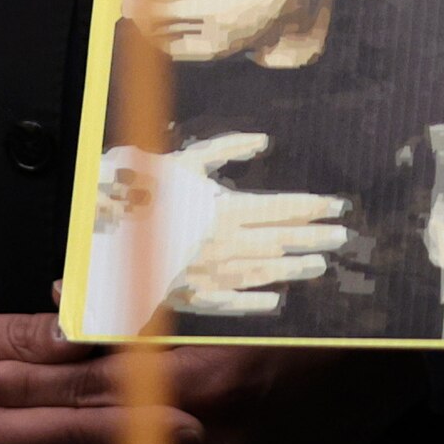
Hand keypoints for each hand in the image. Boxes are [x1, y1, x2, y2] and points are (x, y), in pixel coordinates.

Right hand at [89, 131, 352, 321]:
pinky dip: (254, 302)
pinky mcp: (191, 296)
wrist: (101, 235)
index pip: (280, 209)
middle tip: (342, 236)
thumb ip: (225, 150)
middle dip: (313, 237)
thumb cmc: (141, 192)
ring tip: (319, 265)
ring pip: (261, 272)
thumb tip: (261, 141)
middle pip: (278, 240)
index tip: (337, 206)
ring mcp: (209, 273)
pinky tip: (275, 301)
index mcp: (223, 210)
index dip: (311, 207)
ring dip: (293, 268)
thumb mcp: (183, 161)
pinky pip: (230, 302)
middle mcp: (223, 244)